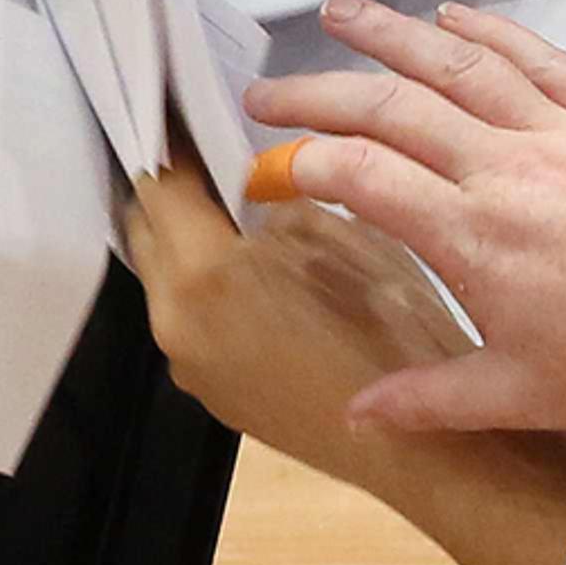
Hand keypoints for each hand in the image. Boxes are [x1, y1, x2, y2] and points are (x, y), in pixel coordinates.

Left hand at [123, 162, 471, 492]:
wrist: (417, 448)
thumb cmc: (394, 336)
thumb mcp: (344, 235)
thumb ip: (275, 197)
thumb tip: (242, 176)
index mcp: (202, 274)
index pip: (158, 183)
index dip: (174, 142)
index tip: (188, 115)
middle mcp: (175, 323)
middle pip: (148, 230)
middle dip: (173, 189)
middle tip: (211, 157)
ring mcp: (187, 365)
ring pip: (165, 277)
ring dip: (189, 239)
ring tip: (240, 214)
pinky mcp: (210, 392)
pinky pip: (189, 320)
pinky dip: (209, 288)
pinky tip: (259, 279)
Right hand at [248, 0, 565, 437]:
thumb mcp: (527, 395)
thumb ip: (432, 398)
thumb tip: (356, 415)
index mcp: (475, 237)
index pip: (360, 178)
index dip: (299, 167)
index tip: (266, 173)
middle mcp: (505, 168)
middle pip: (390, 106)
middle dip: (315, 92)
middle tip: (262, 89)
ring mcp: (559, 132)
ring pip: (457, 63)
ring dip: (389, 32)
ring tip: (337, 11)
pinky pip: (538, 57)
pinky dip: (489, 30)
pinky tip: (451, 13)